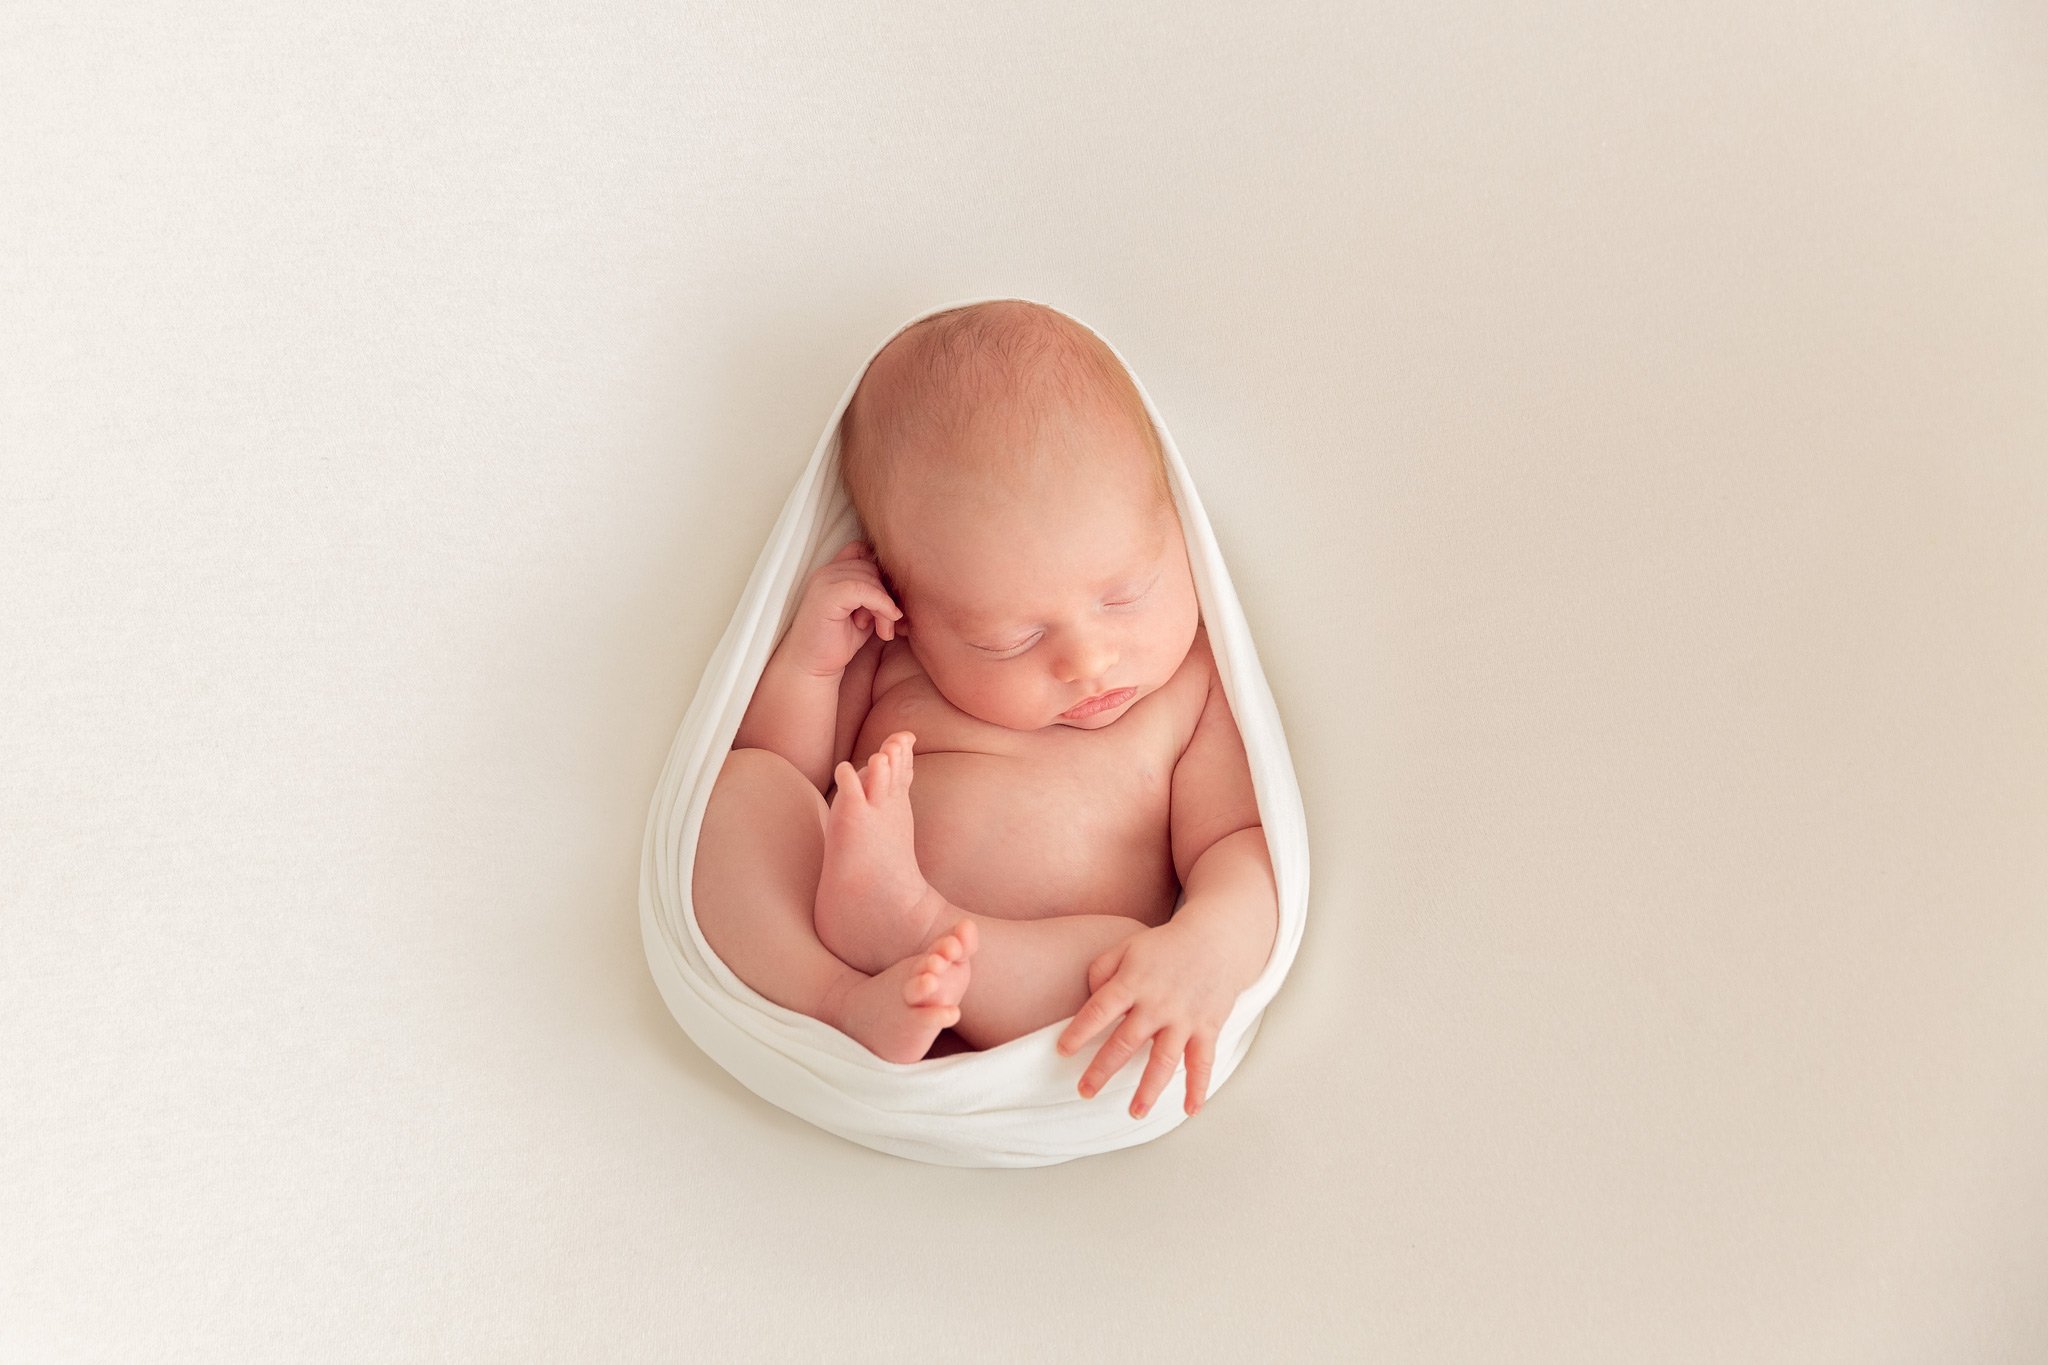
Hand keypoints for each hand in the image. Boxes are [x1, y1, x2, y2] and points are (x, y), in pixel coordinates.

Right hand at [782, 540, 902, 677]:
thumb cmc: (836, 642)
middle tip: (886, 626)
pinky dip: (881, 606)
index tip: (885, 603)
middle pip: (872, 566)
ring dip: (884, 606)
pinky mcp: (827, 595)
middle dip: (886, 595)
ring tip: (882, 631)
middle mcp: (826, 571)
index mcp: (832, 572)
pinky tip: (883, 627)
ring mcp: (824, 581)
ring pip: (871, 578)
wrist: (811, 667)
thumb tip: (902, 586)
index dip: (879, 573)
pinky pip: (864, 589)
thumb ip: (875, 595)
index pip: (863, 551)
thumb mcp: (863, 613)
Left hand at [1054, 921, 1239, 1118]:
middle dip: (1103, 1069)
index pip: (1100, 1010)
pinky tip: (1189, 1109)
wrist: (1216, 939)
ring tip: (1134, 1112)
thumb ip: (1101, 970)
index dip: (1079, 1031)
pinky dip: (1198, 1087)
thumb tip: (1090, 1001)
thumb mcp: (1127, 947)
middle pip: (1126, 1042)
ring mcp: (1184, 1018)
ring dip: (1149, 1089)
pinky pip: (1203, 1062)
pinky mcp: (1207, 1027)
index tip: (1062, 1051)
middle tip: (1085, 1092)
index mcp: (1133, 982)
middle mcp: (1157, 1003)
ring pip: (1164, 1060)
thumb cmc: (1164, 947)